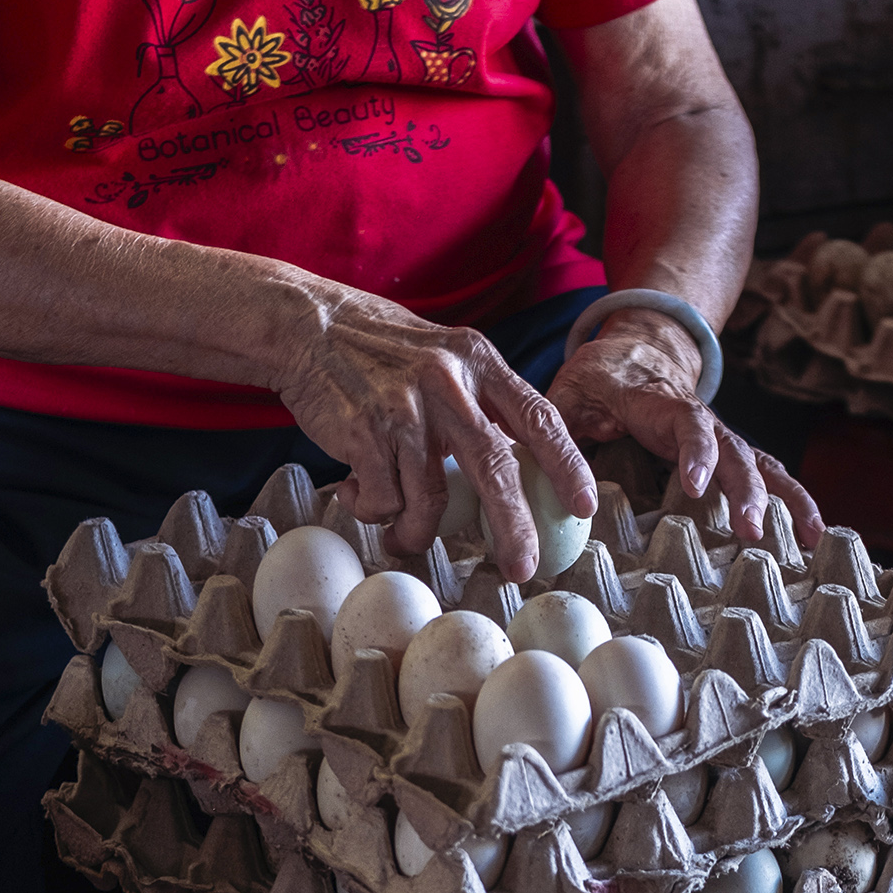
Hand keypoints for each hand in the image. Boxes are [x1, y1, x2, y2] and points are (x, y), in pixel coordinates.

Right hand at [273, 289, 594, 582]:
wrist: (308, 325)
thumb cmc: (380, 349)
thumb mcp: (443, 355)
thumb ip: (479, 398)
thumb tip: (516, 460)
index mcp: (477, 361)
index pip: (538, 416)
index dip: (567, 464)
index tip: (584, 504)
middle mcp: (447, 383)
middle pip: (495, 466)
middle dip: (513, 525)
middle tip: (522, 567)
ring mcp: (404, 409)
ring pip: (429, 500)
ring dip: (416, 531)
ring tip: (402, 536)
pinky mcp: (363, 433)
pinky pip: (383, 500)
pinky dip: (374, 511)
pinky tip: (358, 492)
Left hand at [545, 309, 823, 546]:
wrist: (636, 348)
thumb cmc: (595, 379)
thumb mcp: (565, 396)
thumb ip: (555, 435)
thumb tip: (545, 485)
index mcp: (655, 402)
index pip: (683, 422)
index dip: (694, 453)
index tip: (695, 487)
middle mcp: (696, 416)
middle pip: (732, 447)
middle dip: (745, 489)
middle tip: (750, 529)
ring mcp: (719, 433)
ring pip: (758, 461)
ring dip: (781, 498)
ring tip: (804, 539)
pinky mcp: (730, 449)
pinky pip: (768, 471)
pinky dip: (795, 499)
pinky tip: (814, 534)